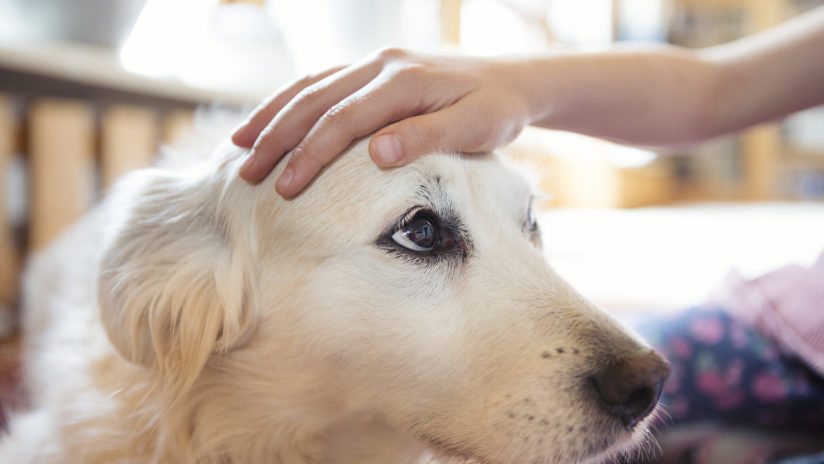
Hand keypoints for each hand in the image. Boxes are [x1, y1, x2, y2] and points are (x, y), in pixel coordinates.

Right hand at [233, 48, 530, 196]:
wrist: (513, 80)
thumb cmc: (497, 109)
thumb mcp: (476, 126)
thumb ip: (428, 137)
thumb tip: (376, 153)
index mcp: (403, 80)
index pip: (344, 119)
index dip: (311, 154)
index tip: (285, 189)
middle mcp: (382, 64)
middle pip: (315, 99)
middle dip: (276, 137)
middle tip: (246, 173)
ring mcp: (375, 63)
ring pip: (311, 85)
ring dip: (274, 115)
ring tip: (239, 145)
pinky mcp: (374, 70)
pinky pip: (324, 82)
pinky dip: (293, 101)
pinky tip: (273, 121)